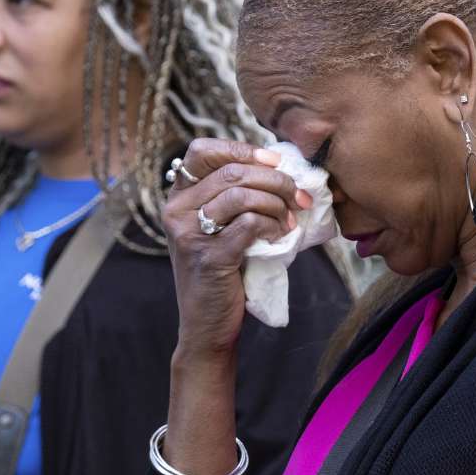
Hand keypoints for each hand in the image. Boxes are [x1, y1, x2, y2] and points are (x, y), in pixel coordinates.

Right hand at [163, 138, 311, 356]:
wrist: (207, 325)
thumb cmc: (222, 271)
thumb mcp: (218, 227)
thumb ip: (234, 195)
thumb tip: (279, 164)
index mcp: (178, 197)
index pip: (202, 150)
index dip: (243, 149)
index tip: (274, 161)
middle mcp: (176, 211)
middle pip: (232, 172)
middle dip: (276, 179)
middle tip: (299, 196)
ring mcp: (189, 234)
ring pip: (241, 194)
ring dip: (277, 203)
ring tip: (290, 218)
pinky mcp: (209, 257)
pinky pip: (249, 223)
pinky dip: (272, 225)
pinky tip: (279, 235)